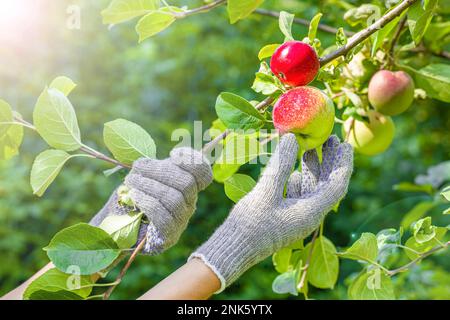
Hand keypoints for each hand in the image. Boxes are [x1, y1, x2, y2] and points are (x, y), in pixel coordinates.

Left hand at [90, 147, 212, 254]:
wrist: (115, 223)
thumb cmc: (132, 195)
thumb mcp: (145, 175)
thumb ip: (157, 165)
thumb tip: (162, 158)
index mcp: (187, 185)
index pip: (203, 173)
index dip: (192, 160)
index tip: (172, 154)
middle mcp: (189, 203)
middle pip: (186, 183)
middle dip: (160, 171)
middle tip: (138, 167)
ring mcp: (181, 220)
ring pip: (174, 199)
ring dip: (150, 186)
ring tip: (131, 181)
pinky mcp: (168, 236)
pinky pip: (163, 218)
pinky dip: (147, 203)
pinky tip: (134, 196)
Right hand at [190, 134, 352, 290]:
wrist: (233, 249)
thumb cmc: (251, 223)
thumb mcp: (266, 191)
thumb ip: (280, 164)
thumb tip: (292, 137)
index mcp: (311, 212)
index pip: (337, 184)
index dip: (343, 162)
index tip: (345, 143)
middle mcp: (309, 215)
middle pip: (326, 184)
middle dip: (329, 161)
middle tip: (329, 138)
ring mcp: (297, 217)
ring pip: (311, 188)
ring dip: (313, 168)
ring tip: (310, 147)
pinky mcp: (285, 217)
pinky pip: (298, 194)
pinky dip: (298, 178)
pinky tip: (293, 169)